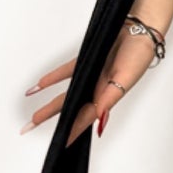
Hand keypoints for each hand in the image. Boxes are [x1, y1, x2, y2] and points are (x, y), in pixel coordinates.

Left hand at [21, 24, 160, 145]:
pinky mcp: (87, 61)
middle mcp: (97, 89)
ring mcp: (91, 76)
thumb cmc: (139, 54)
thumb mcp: (126, 79)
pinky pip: (66, 72)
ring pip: (66, 94)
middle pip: (71, 109)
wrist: (139, 29)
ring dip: (51, 103)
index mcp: (107, 97)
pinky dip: (54, 78)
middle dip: (52, 118)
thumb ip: (110, 99)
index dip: (72, 131)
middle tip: (33, 126)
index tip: (60, 143)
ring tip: (35, 113)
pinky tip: (41, 84)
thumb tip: (100, 120)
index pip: (85, 118)